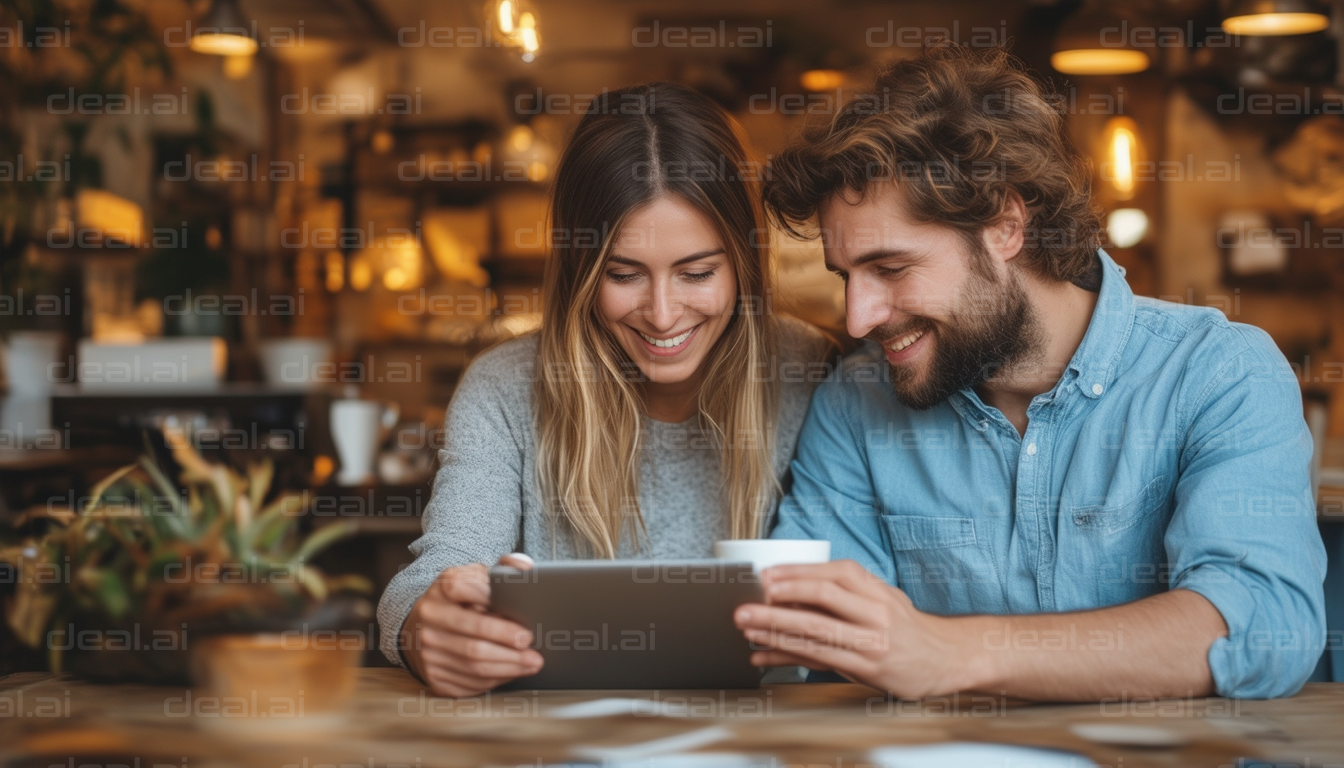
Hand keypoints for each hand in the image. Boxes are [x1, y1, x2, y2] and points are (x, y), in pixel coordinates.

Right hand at [401, 553, 542, 696]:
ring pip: (473, 664)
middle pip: (473, 635)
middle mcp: (430, 619)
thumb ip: (502, 568)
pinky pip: (469, 682)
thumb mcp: (475, 578)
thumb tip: (525, 569)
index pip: (463, 589)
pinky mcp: (433, 676)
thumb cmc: (458, 601)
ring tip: (531, 662)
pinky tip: (512, 671)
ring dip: (508, 665)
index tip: (518, 615)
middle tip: (530, 643)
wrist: (420, 629)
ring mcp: (428, 650)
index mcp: (442, 589)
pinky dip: (495, 678)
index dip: (490, 600)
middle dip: (506, 641)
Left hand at [733, 560, 988, 697]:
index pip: (834, 574)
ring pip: (817, 632)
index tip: (767, 575)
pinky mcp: (868, 669)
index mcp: (876, 590)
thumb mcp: (881, 598)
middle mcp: (876, 613)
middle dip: (780, 599)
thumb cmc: (904, 626)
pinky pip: (820, 661)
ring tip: (746, 626)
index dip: (798, 573)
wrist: (945, 658)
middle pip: (823, 599)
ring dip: (776, 628)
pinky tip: (763, 655)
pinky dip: (787, 657)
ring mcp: (872, 642)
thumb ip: (843, 593)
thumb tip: (790, 589)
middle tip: (747, 599)